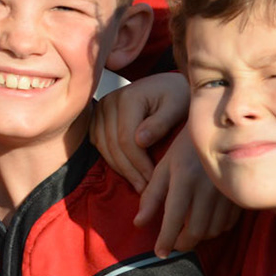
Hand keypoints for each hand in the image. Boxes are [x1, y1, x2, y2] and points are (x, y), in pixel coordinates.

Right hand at [92, 72, 188, 191]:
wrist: (169, 85)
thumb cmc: (178, 96)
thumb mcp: (177, 106)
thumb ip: (161, 122)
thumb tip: (141, 141)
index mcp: (128, 98)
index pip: (126, 139)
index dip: (139, 163)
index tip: (153, 180)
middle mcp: (109, 101)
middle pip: (112, 145)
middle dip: (130, 170)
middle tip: (145, 189)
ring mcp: (100, 109)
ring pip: (103, 146)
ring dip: (120, 168)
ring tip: (137, 184)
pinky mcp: (97, 117)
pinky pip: (99, 143)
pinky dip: (111, 159)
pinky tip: (127, 170)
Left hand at [135, 127, 238, 252]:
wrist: (222, 129)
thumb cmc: (186, 146)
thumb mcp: (165, 166)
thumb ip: (152, 195)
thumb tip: (139, 223)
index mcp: (184, 179)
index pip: (173, 218)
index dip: (166, 239)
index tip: (160, 253)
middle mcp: (206, 188)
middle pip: (196, 231)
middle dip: (183, 243)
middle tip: (174, 245)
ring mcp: (226, 192)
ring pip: (213, 230)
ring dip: (199, 237)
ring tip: (187, 233)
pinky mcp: (239, 194)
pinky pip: (228, 223)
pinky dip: (215, 229)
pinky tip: (206, 224)